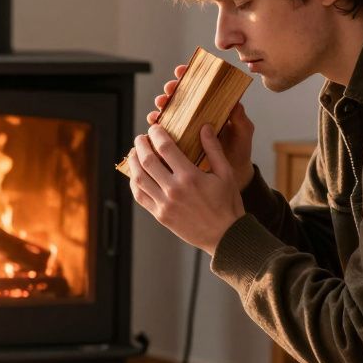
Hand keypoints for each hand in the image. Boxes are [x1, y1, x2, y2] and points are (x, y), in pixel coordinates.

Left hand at [128, 123, 244, 254]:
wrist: (225, 236)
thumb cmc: (228, 204)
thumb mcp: (226, 174)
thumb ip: (213, 149)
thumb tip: (204, 127)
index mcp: (190, 177)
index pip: (165, 148)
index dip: (156, 134)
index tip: (155, 128)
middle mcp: (174, 190)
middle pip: (147, 161)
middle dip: (141, 145)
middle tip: (141, 138)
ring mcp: (164, 204)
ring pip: (139, 178)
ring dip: (134, 162)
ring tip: (135, 153)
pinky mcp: (160, 215)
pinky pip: (140, 196)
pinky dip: (134, 183)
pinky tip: (136, 175)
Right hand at [147, 64, 255, 191]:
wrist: (232, 176)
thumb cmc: (239, 152)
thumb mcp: (243, 133)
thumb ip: (240, 119)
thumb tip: (235, 103)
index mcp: (212, 109)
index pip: (198, 88)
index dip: (189, 77)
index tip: (182, 71)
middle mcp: (196, 117)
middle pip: (180, 97)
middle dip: (172, 90)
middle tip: (169, 89)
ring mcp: (185, 129)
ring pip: (169, 112)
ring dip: (162, 106)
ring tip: (160, 106)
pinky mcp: (177, 144)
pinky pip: (163, 133)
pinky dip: (157, 126)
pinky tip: (154, 122)